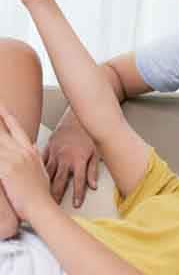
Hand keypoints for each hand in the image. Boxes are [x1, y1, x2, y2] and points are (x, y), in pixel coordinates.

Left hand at [0, 106, 52, 220]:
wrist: (41, 207)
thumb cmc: (40, 194)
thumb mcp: (41, 171)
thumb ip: (35, 158)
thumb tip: (32, 148)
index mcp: (31, 152)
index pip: (17, 129)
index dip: (7, 116)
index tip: (1, 107)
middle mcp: (23, 152)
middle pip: (4, 130)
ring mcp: (15, 160)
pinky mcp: (7, 169)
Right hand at [42, 125, 98, 206]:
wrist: (76, 121)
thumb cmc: (87, 138)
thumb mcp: (96, 153)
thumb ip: (93, 170)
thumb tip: (93, 186)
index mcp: (79, 160)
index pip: (79, 180)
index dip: (78, 194)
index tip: (76, 204)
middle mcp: (65, 158)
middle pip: (60, 180)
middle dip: (57, 194)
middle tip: (54, 205)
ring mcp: (54, 154)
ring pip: (47, 173)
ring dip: (45, 185)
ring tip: (42, 197)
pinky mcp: (47, 149)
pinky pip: (41, 163)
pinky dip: (37, 171)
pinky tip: (34, 180)